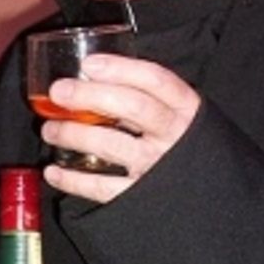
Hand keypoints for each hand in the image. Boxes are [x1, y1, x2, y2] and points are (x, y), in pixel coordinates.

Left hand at [41, 53, 200, 202]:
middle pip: (132, 107)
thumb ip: (149, 99)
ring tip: (49, 129)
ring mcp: (156, 167)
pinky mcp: (140, 198)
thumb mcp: (180, 117)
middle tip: (59, 91)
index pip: (155, 80)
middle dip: (90, 95)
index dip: (121, 68)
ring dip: (73, 134)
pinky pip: (101, 188)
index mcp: (185, 109)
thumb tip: (94, 77)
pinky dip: (72, 180)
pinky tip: (53, 171)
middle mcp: (173, 136)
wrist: (214, 199)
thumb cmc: (185, 148)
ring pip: (111, 144)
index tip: (88, 64)